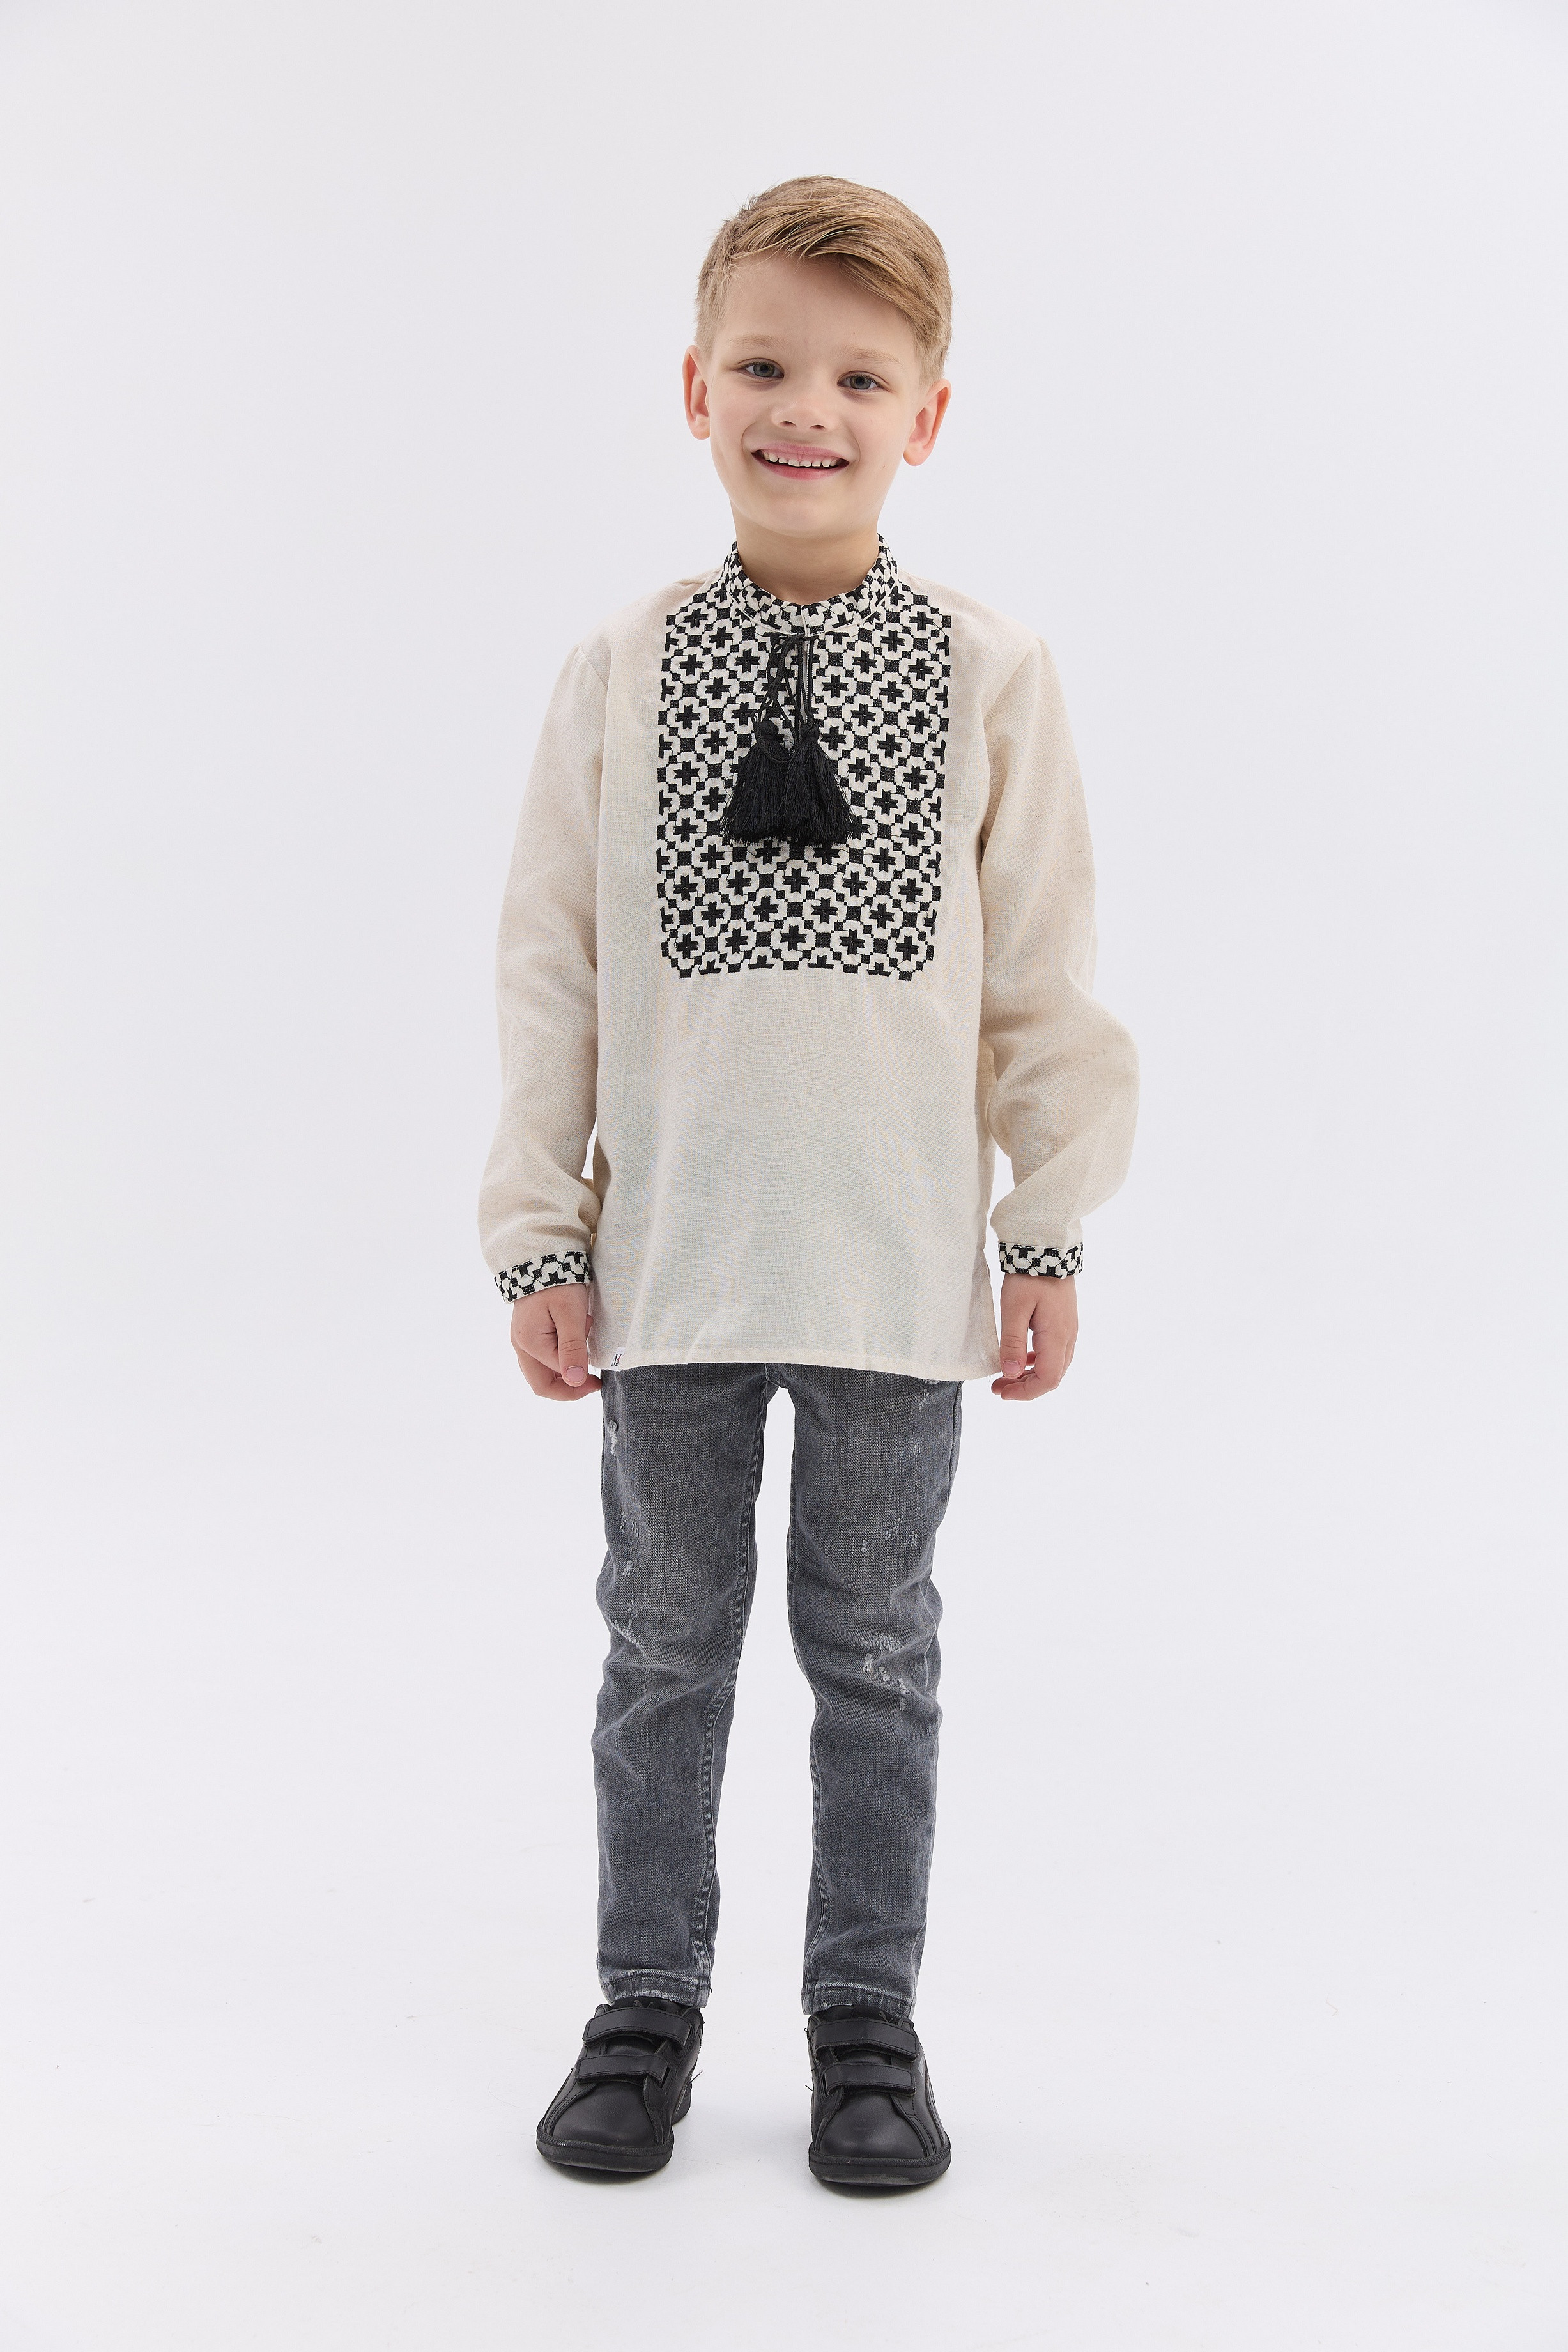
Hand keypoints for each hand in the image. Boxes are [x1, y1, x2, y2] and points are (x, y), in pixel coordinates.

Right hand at [511, 1284, 599, 1400]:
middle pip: (541, 1384)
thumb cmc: (559, 1284)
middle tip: (592, 1381)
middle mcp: (520, 1346)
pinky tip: (574, 1336)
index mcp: (530, 1344)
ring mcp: (522, 1340)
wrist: (543, 1257)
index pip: (558, 1376)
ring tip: (583, 1345)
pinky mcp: (528, 1333)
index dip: (581, 1381)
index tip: (601, 1376)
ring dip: (565, 1370)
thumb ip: (572, 1348)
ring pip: (541, 1372)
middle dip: (569, 1387)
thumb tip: (576, 1381)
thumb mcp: (570, 1315)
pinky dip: (560, 1356)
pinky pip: (542, 1357)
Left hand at [991, 1273, 1076, 1400]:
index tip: (1002, 1392)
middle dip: (1024, 1387)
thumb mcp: (1014, 1309)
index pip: (1048, 1380)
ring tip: (1004, 1377)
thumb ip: (1011, 1342)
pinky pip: (1053, 1353)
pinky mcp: (1064, 1324)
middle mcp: (1068, 1338)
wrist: (1047, 1248)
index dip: (1025, 1392)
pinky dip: (1036, 1362)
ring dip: (1029, 1376)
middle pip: (1051, 1377)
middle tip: (997, 1388)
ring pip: (1053, 1366)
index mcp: (1057, 1337)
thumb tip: (1010, 1373)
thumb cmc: (1029, 1277)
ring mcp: (1068, 1331)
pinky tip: (1019, 1359)